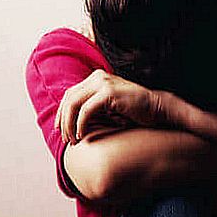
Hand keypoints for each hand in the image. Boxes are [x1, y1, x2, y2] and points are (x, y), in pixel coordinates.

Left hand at [54, 69, 185, 143]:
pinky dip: (81, 124)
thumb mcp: (108, 108)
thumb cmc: (133, 112)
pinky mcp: (109, 92)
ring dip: (70, 124)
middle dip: (63, 120)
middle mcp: (97, 77)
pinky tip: (82, 135)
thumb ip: (91, 109)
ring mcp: (103, 82)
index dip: (61, 112)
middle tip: (65, 138)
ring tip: (73, 139)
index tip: (60, 129)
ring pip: (74, 104)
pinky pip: (86, 110)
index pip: (70, 94)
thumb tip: (69, 122)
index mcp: (95, 78)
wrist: (156, 108)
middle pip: (69, 98)